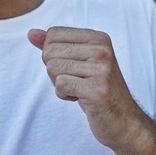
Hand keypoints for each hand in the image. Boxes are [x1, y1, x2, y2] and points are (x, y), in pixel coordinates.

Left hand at [28, 27, 143, 149]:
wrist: (124, 120)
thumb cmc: (97, 90)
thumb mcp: (77, 62)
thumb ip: (55, 46)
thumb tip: (31, 33)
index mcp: (98, 38)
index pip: (53, 34)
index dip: (53, 54)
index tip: (72, 67)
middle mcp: (102, 49)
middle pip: (49, 52)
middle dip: (54, 71)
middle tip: (76, 81)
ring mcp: (102, 69)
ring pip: (52, 68)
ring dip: (59, 84)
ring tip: (79, 90)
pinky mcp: (97, 89)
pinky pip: (60, 85)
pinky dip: (64, 95)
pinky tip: (80, 98)